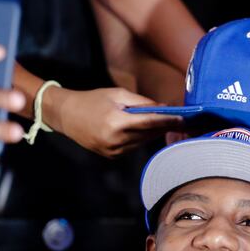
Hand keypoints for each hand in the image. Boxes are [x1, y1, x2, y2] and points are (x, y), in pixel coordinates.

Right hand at [44, 87, 182, 157]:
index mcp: (116, 122)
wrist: (66, 115)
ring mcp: (113, 151)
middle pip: (148, 134)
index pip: (150, 122)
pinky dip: (140, 138)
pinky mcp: (111, 155)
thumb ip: (142, 103)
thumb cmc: (92, 100)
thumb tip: (165, 107)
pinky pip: (133, 147)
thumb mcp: (118, 94)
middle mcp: (115, 140)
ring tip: (165, 123)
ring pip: (142, 142)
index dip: (169, 121)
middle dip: (164, 126)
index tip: (183, 119)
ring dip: (153, 133)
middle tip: (181, 120)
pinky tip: (144, 130)